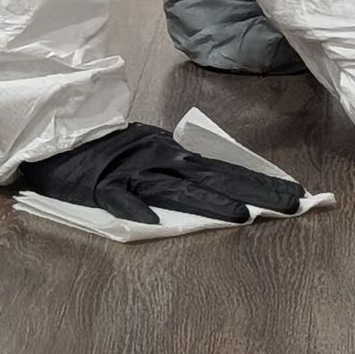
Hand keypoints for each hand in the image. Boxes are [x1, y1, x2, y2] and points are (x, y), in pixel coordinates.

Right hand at [14, 122, 304, 225]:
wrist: (59, 130)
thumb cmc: (109, 148)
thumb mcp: (152, 150)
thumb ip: (183, 166)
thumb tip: (228, 183)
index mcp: (173, 153)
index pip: (224, 168)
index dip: (259, 181)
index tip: (294, 194)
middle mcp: (160, 158)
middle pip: (213, 177)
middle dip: (254, 192)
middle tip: (293, 205)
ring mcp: (132, 171)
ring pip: (175, 188)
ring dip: (207, 202)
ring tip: (240, 216)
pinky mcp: (101, 184)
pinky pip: (118, 198)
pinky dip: (134, 209)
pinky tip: (152, 223)